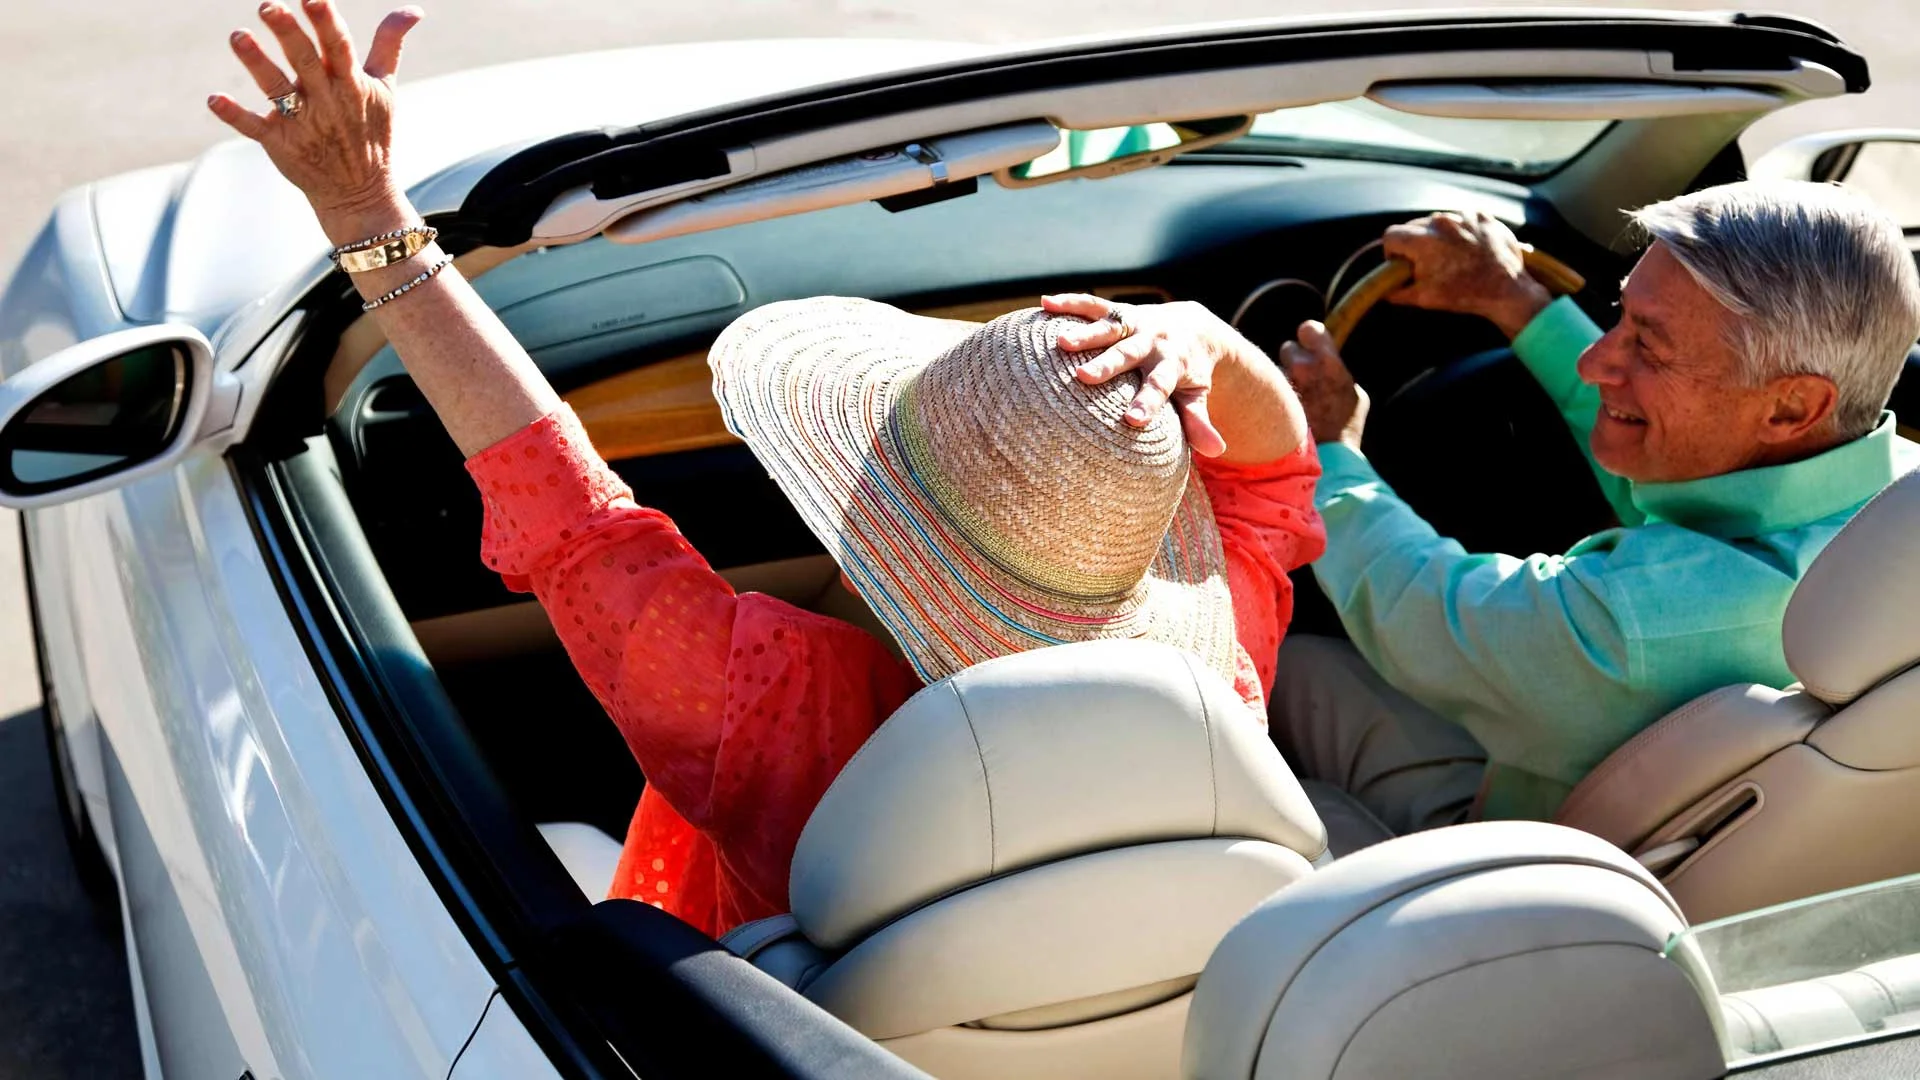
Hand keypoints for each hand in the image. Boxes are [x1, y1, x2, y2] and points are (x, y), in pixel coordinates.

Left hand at [208, 2, 423, 241]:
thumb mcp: (385, 88)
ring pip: (277, 89)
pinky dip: (234, 115)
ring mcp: (302, 123)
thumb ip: (390, 44)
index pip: (339, 46)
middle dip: (288, 33)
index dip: (325, 21)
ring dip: (257, 62)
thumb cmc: (371, 131)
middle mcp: (327, 101)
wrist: (360, 193)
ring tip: (238, 36)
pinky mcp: (281, 144)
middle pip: (305, 61)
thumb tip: (415, 9)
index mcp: (352, 84)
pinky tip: (214, 99)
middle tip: (268, 6)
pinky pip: (254, 128)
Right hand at [1046, 294, 1307, 464]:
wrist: (1194, 326)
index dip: (1148, 402)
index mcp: (1173, 365)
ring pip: (1109, 327)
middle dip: (1107, 365)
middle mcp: (1153, 341)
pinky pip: (1094, 305)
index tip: (1132, 420)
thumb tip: (1217, 451)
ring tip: (1060, 342)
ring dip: (1085, 333)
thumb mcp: (1198, 396)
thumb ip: (1199, 421)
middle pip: (1129, 354)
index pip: (1160, 386)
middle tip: (1084, 377)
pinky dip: (1070, 303)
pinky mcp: (1120, 311)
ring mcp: (1136, 323)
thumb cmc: (1190, 372)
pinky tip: (1044, 303)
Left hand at [1279, 321, 1367, 451]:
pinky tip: (1278, 413)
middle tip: (1302, 380)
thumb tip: (1327, 362)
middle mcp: (1304, 368)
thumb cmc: (1346, 427)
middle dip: (1293, 361)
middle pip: (1288, 349)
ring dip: (1281, 381)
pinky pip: (1264, 393)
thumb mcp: (1353, 395)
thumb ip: (1336, 372)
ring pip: (1275, 371)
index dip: (1309, 336)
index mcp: (1329, 362)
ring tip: (1294, 401)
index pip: (1310, 329)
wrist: (1329, 459)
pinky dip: (1268, 399)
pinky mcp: (1269, 402)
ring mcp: (1285, 385)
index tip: (1308, 344)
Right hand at [1382, 211, 1551, 338]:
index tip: (1402, 262)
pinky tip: (1469, 248)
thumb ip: (1397, 292)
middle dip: (1415, 243)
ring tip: (1452, 255)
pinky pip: (1462, 218)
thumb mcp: (1424, 298)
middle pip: (1413, 226)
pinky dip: (1461, 230)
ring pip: (1438, 221)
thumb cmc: (1463, 294)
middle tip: (1427, 262)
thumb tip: (1385, 290)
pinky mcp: (1481, 215)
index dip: (1392, 251)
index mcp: (1423, 241)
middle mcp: (1441, 222)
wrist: (1505, 289)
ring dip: (1438, 235)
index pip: (1391, 235)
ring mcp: (1463, 216)